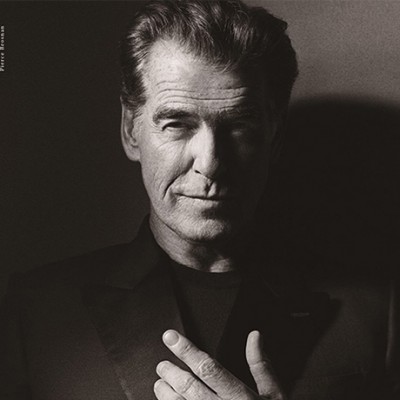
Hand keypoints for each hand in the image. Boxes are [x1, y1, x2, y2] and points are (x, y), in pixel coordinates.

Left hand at [154, 330, 285, 399]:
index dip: (186, 350)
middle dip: (171, 372)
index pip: (208, 367)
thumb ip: (261, 365)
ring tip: (161, 382)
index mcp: (240, 397)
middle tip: (162, 364)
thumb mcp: (274, 395)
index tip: (170, 337)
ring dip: (166, 393)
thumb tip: (254, 336)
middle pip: (189, 387)